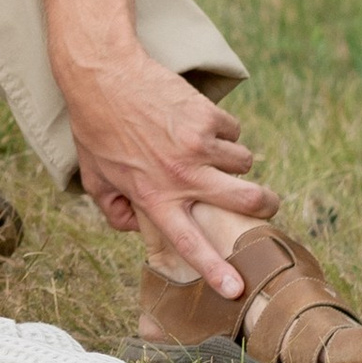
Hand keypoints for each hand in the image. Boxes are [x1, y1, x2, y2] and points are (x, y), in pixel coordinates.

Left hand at [65, 50, 276, 294]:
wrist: (102, 73)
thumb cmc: (95, 126)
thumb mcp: (95, 177)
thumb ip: (114, 210)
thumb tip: (136, 227)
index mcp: (154, 197)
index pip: (189, 242)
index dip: (215, 269)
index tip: (237, 289)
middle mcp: (181, 176)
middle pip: (246, 201)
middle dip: (265, 205)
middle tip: (266, 203)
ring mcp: (198, 145)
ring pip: (245, 163)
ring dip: (232, 158)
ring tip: (204, 147)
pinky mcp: (208, 116)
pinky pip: (234, 131)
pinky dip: (222, 128)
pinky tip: (196, 120)